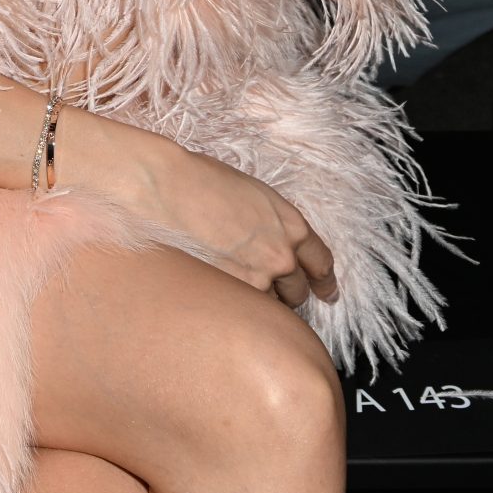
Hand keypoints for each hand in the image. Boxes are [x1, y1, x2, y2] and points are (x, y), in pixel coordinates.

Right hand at [60, 112, 336, 308]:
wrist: (165, 188)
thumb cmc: (196, 180)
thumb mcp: (247, 193)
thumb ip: (264, 220)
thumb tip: (259, 235)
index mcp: (289, 222)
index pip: (320, 260)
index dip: (324, 279)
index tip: (326, 290)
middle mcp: (282, 253)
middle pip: (298, 289)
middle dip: (290, 294)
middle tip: (278, 298)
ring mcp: (259, 277)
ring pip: (273, 305)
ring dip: (262, 305)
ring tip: (244, 302)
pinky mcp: (232, 292)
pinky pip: (248, 312)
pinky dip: (240, 311)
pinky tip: (227, 307)